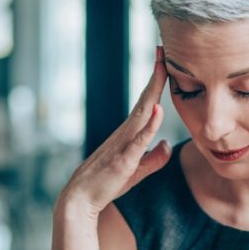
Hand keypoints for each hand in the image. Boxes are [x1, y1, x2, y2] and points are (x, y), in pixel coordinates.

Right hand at [59, 46, 170, 218]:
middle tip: (163, 49)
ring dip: (153, 91)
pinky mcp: (123, 160)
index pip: (147, 103)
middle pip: (145, 100)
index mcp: (130, 134)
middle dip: (156, 74)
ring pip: (142, 114)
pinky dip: (149, 125)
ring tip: (162, 68)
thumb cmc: (107, 184)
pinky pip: (138, 140)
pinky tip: (158, 111)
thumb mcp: (137, 171)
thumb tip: (167, 145)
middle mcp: (126, 133)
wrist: (81, 200)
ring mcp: (123, 145)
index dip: (157, 82)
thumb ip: (154, 159)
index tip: (165, 60)